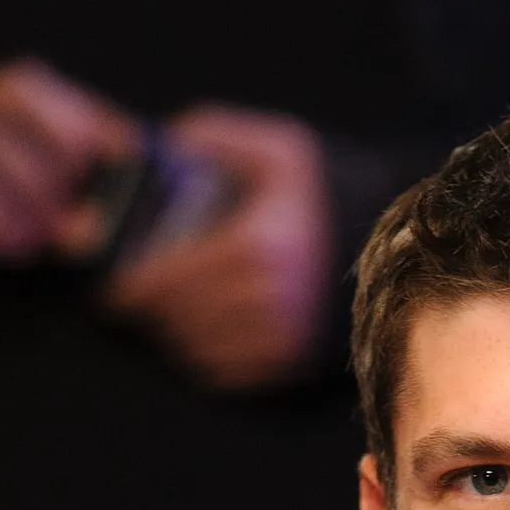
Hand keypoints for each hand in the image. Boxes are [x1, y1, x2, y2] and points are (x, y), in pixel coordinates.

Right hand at [0, 60, 133, 273]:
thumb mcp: (12, 210)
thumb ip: (54, 210)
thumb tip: (97, 224)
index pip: (30, 83)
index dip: (83, 110)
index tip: (129, 146)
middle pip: (7, 99)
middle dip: (56, 144)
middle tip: (80, 191)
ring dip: (28, 190)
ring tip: (47, 232)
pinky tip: (13, 246)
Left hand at [103, 106, 332, 387]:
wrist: (399, 243)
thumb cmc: (326, 191)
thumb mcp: (275, 147)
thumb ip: (212, 136)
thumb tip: (156, 147)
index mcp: (256, 246)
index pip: (166, 280)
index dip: (129, 287)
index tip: (110, 287)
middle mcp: (269, 301)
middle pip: (175, 317)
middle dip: (147, 308)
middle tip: (131, 297)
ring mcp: (282, 340)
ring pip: (195, 348)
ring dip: (173, 331)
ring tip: (168, 310)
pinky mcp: (291, 365)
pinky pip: (224, 373)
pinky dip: (203, 356)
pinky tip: (204, 330)